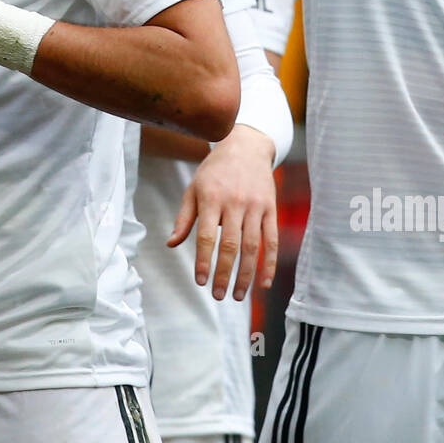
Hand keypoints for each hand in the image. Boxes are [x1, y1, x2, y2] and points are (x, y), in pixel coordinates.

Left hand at [169, 125, 278, 300]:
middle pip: (231, 244)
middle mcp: (235, 202)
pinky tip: (264, 283)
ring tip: (238, 295)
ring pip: (253, 246)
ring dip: (246, 274)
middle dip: (225, 273)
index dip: (203, 260)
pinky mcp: (271, 208)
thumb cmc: (214, 171)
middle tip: (219, 295)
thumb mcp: (194, 188)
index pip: (206, 235)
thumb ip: (184, 218)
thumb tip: (171, 244)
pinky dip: (270, 263)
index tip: (200, 281)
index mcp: (212, 198)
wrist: (246, 146)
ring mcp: (256, 206)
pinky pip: (272, 240)